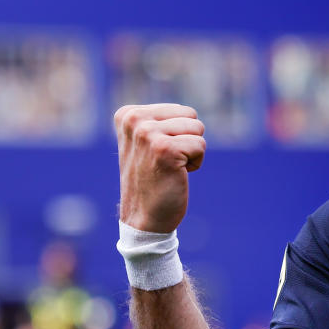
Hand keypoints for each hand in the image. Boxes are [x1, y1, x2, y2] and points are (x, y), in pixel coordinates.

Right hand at [115, 104, 205, 232]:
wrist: (144, 217)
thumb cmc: (151, 179)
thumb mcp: (145, 142)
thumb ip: (158, 121)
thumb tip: (186, 111)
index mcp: (127, 114)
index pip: (180, 110)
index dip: (178, 133)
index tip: (157, 153)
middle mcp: (134, 120)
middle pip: (191, 116)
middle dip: (188, 139)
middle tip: (166, 161)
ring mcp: (147, 133)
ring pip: (198, 129)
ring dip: (191, 152)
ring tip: (170, 168)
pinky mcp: (165, 149)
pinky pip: (200, 146)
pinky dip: (195, 163)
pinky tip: (176, 175)